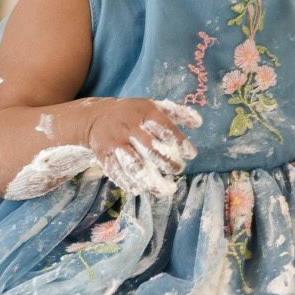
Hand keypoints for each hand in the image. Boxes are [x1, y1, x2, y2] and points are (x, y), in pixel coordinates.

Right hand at [84, 98, 201, 199]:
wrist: (95, 117)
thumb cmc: (131, 113)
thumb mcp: (152, 106)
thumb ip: (176, 112)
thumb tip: (199, 122)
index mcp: (144, 112)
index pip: (165, 128)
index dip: (180, 142)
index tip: (191, 154)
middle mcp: (129, 126)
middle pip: (151, 149)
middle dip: (168, 163)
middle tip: (178, 170)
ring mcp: (115, 142)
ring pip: (134, 165)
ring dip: (151, 180)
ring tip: (164, 188)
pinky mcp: (104, 155)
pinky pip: (117, 173)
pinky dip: (130, 183)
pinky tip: (142, 189)